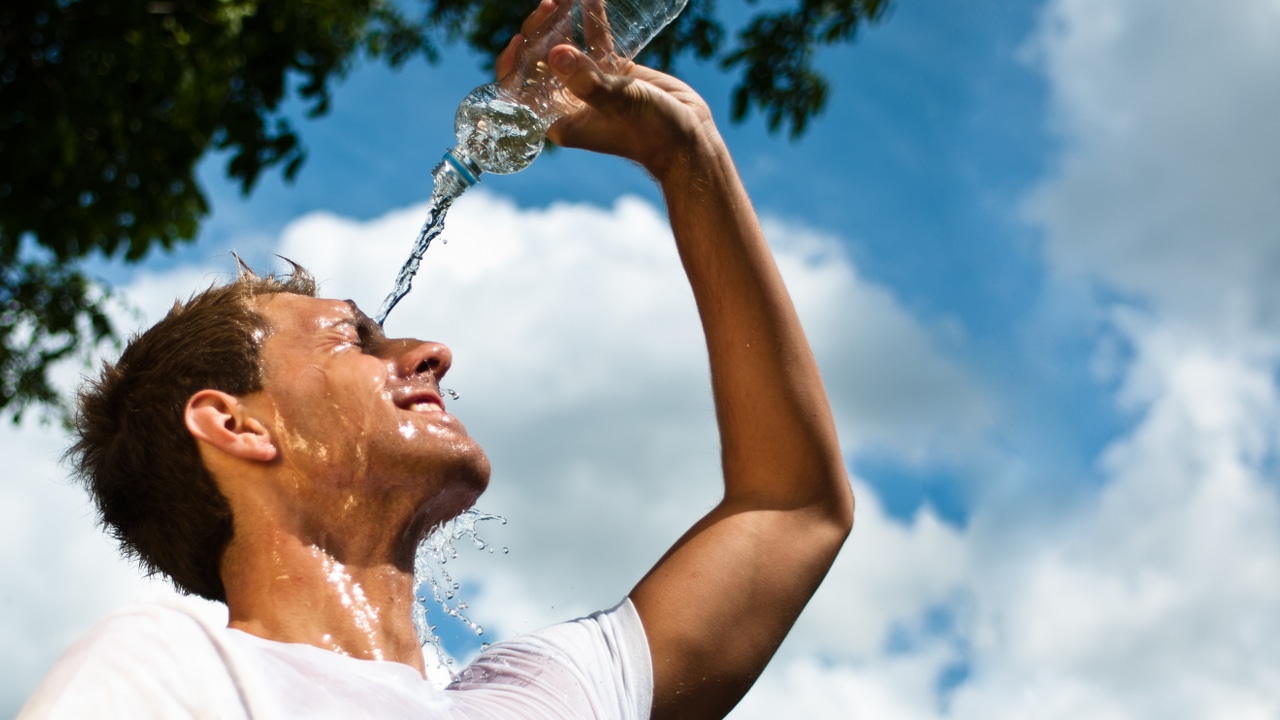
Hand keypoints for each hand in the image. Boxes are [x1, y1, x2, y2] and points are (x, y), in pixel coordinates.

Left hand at [494, 0, 717, 179]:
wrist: (688, 139)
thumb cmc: (650, 132)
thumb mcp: (616, 104)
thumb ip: (587, 81)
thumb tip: (556, 54)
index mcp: (560, 119)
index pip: (522, 91)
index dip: (514, 64)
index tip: (520, 39)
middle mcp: (570, 103)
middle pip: (542, 64)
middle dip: (538, 34)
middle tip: (545, 7)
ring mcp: (592, 87)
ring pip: (567, 50)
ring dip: (560, 24)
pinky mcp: (615, 74)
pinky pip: (596, 44)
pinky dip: (591, 22)